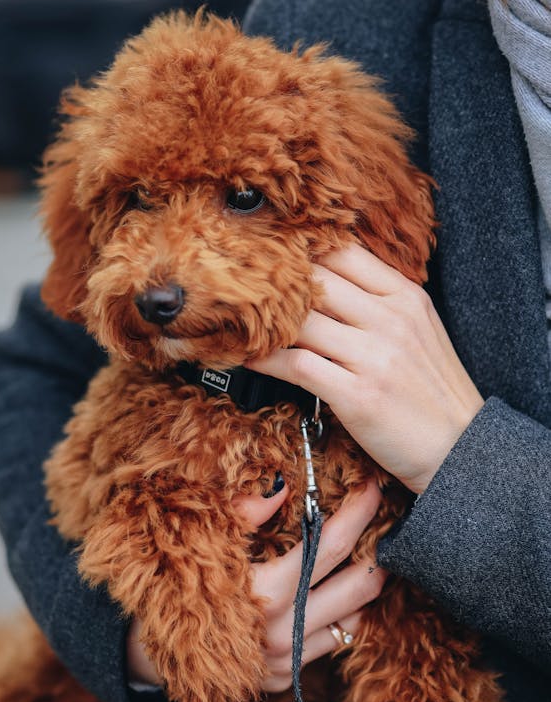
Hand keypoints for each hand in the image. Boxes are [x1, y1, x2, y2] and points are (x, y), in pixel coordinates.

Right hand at [126, 477, 385, 689]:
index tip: (372, 487)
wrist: (153, 656)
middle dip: (379, 550)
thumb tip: (282, 488)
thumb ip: (243, 513)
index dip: (357, 512)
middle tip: (384, 523)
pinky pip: (334, 642)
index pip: (329, 545)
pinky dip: (344, 615)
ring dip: (365, 585)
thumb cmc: (175, 587)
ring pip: (356, 618)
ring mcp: (287, 662)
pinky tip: (338, 592)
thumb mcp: (201, 543)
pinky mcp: (287, 680)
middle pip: (359, 585)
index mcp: (263, 593)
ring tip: (367, 555)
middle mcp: (282, 632)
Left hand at [248, 245, 483, 494]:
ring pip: (301, 319)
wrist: (460, 449)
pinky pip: (296, 365)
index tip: (272, 261)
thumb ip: (378, 303)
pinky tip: (250, 359)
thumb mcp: (418, 331)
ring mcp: (375, 357)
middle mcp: (391, 319)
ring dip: (263, 323)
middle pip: (316, 280)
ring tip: (240, 326)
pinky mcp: (358, 395)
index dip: (301, 252)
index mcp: (406, 296)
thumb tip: (321, 284)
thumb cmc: (432, 393)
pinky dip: (266, 360)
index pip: (343, 252)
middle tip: (241, 291)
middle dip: (274, 285)